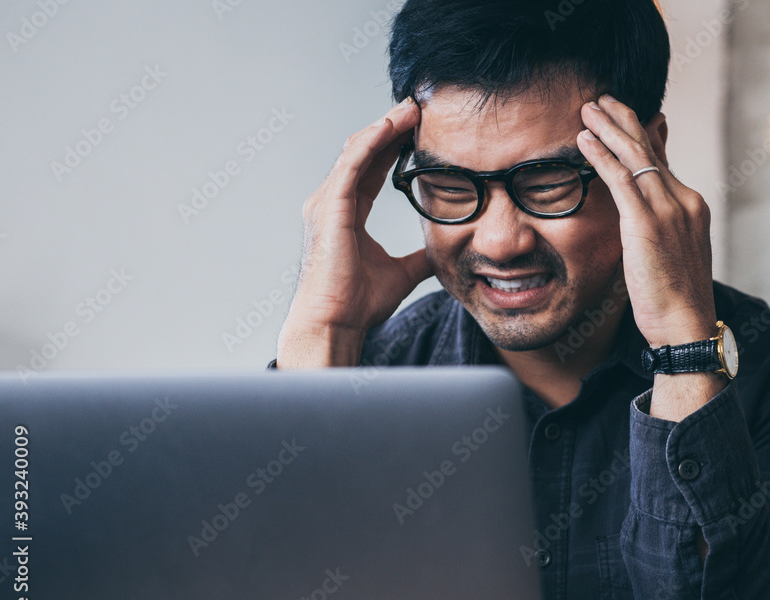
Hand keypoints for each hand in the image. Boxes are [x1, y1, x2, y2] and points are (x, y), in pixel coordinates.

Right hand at [277, 98, 434, 367]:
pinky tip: (390, 125)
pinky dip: (371, 142)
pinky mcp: (329, 207)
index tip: (420, 129)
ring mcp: (327, 202)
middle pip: (364, 151)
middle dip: (391, 127)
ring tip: (412, 108)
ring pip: (357, 150)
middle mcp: (332, 202)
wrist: (335, 324)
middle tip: (420, 107)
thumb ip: (419, 258)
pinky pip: (351, 164)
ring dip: (385, 126)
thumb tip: (442, 253)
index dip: (395, 146)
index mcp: (347, 213)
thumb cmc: (358, 304)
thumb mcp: (402, 273)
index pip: (373, 168)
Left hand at [576, 94, 716, 347]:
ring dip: (608, 128)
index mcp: (692, 207)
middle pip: (651, 148)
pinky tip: (584, 140)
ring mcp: (669, 209)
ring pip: (636, 155)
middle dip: (624, 119)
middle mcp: (685, 200)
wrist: (686, 326)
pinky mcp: (648, 223)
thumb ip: (657, 230)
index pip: (663, 160)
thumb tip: (639, 221)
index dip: (642, 135)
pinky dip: (601, 156)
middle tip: (602, 99)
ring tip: (588, 108)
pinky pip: (621, 179)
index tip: (624, 116)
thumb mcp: (670, 257)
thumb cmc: (674, 302)